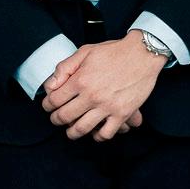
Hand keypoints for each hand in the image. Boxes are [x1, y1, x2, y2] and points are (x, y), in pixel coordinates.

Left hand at [39, 33, 166, 140]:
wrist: (142, 54)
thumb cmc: (114, 52)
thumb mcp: (85, 52)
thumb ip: (65, 67)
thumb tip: (51, 85)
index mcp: (80, 80)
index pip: (54, 100)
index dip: (47, 105)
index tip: (48, 106)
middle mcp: (92, 96)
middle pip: (64, 117)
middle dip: (56, 119)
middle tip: (56, 118)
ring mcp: (107, 107)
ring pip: (81, 129)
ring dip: (72, 132)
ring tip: (71, 130)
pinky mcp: (122, 114)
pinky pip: (106, 134)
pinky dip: (98, 136)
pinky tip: (95, 131)